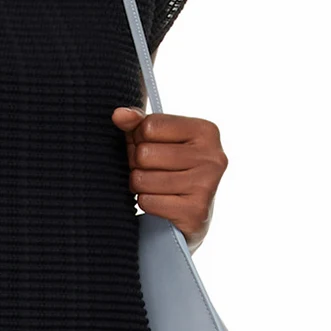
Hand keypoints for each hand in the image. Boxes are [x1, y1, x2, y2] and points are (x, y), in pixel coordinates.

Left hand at [111, 107, 227, 251]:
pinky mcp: (195, 212)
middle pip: (145, 153)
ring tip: (154, 186)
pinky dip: (147, 203)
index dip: (139, 138)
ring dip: (140, 185)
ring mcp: (206, 185)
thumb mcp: (159, 140)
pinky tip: (160, 202)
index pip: (150, 125)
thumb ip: (139, 123)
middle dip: (137, 164)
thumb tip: (119, 115)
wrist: (191, 215)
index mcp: (206, 131)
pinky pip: (148, 202)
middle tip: (149, 171)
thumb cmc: (172, 169)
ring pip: (143, 179)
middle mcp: (212, 157)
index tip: (149, 147)